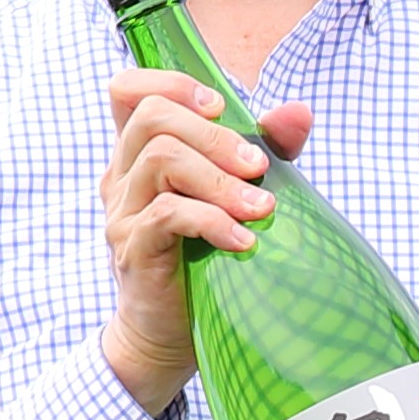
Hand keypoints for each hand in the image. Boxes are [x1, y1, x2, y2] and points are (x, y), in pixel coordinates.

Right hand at [93, 69, 301, 414]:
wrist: (168, 335)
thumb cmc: (203, 258)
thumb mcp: (235, 194)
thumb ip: (263, 150)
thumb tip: (298, 112)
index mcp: (139, 154)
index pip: (129, 90)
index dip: (172, 84)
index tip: (219, 108)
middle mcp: (122, 175)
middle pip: (153, 117)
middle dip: (215, 134)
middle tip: (258, 168)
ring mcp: (121, 212)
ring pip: (161, 159)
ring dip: (220, 179)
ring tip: (260, 209)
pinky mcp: (132, 249)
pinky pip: (167, 214)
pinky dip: (213, 221)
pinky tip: (243, 242)